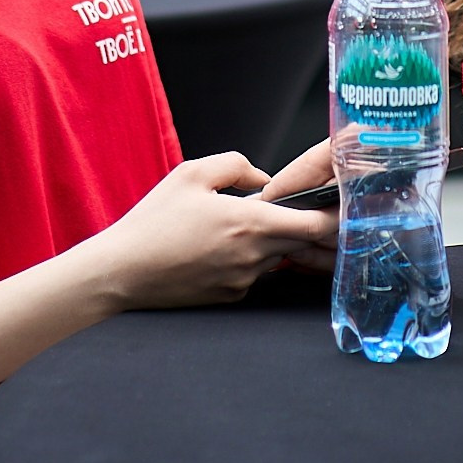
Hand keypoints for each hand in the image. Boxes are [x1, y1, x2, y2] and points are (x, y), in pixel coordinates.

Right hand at [84, 152, 338, 308]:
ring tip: (240, 224)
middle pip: (303, 243)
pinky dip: (249, 258)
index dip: (333, 215)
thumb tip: (265, 179)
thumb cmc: (154, 221)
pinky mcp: (231, 296)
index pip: (314, 225)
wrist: (123, 272)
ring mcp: (244, 281)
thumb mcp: (192, 174)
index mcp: (250, 223)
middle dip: (306, 226)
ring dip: (273, 241)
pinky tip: (219, 247)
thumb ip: (237, 166)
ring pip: (278, 256)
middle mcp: (255, 257)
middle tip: (296, 207)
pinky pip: (254, 273)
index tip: (340, 204)